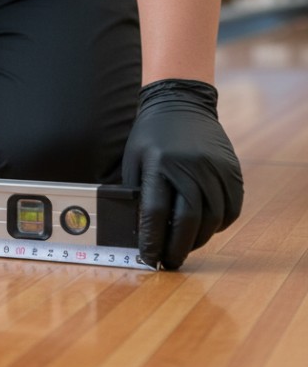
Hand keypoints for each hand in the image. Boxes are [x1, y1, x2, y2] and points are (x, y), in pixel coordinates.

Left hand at [122, 79, 243, 269]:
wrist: (181, 104)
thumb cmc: (150, 137)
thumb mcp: (133, 161)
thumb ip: (136, 194)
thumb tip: (141, 232)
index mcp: (158, 164)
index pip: (156, 212)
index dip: (153, 240)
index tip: (150, 258)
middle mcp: (189, 166)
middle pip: (188, 220)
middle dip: (178, 247)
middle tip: (170, 262)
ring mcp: (215, 168)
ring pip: (213, 218)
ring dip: (199, 239)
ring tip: (186, 247)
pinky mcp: (232, 170)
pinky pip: (231, 208)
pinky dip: (220, 224)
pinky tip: (206, 228)